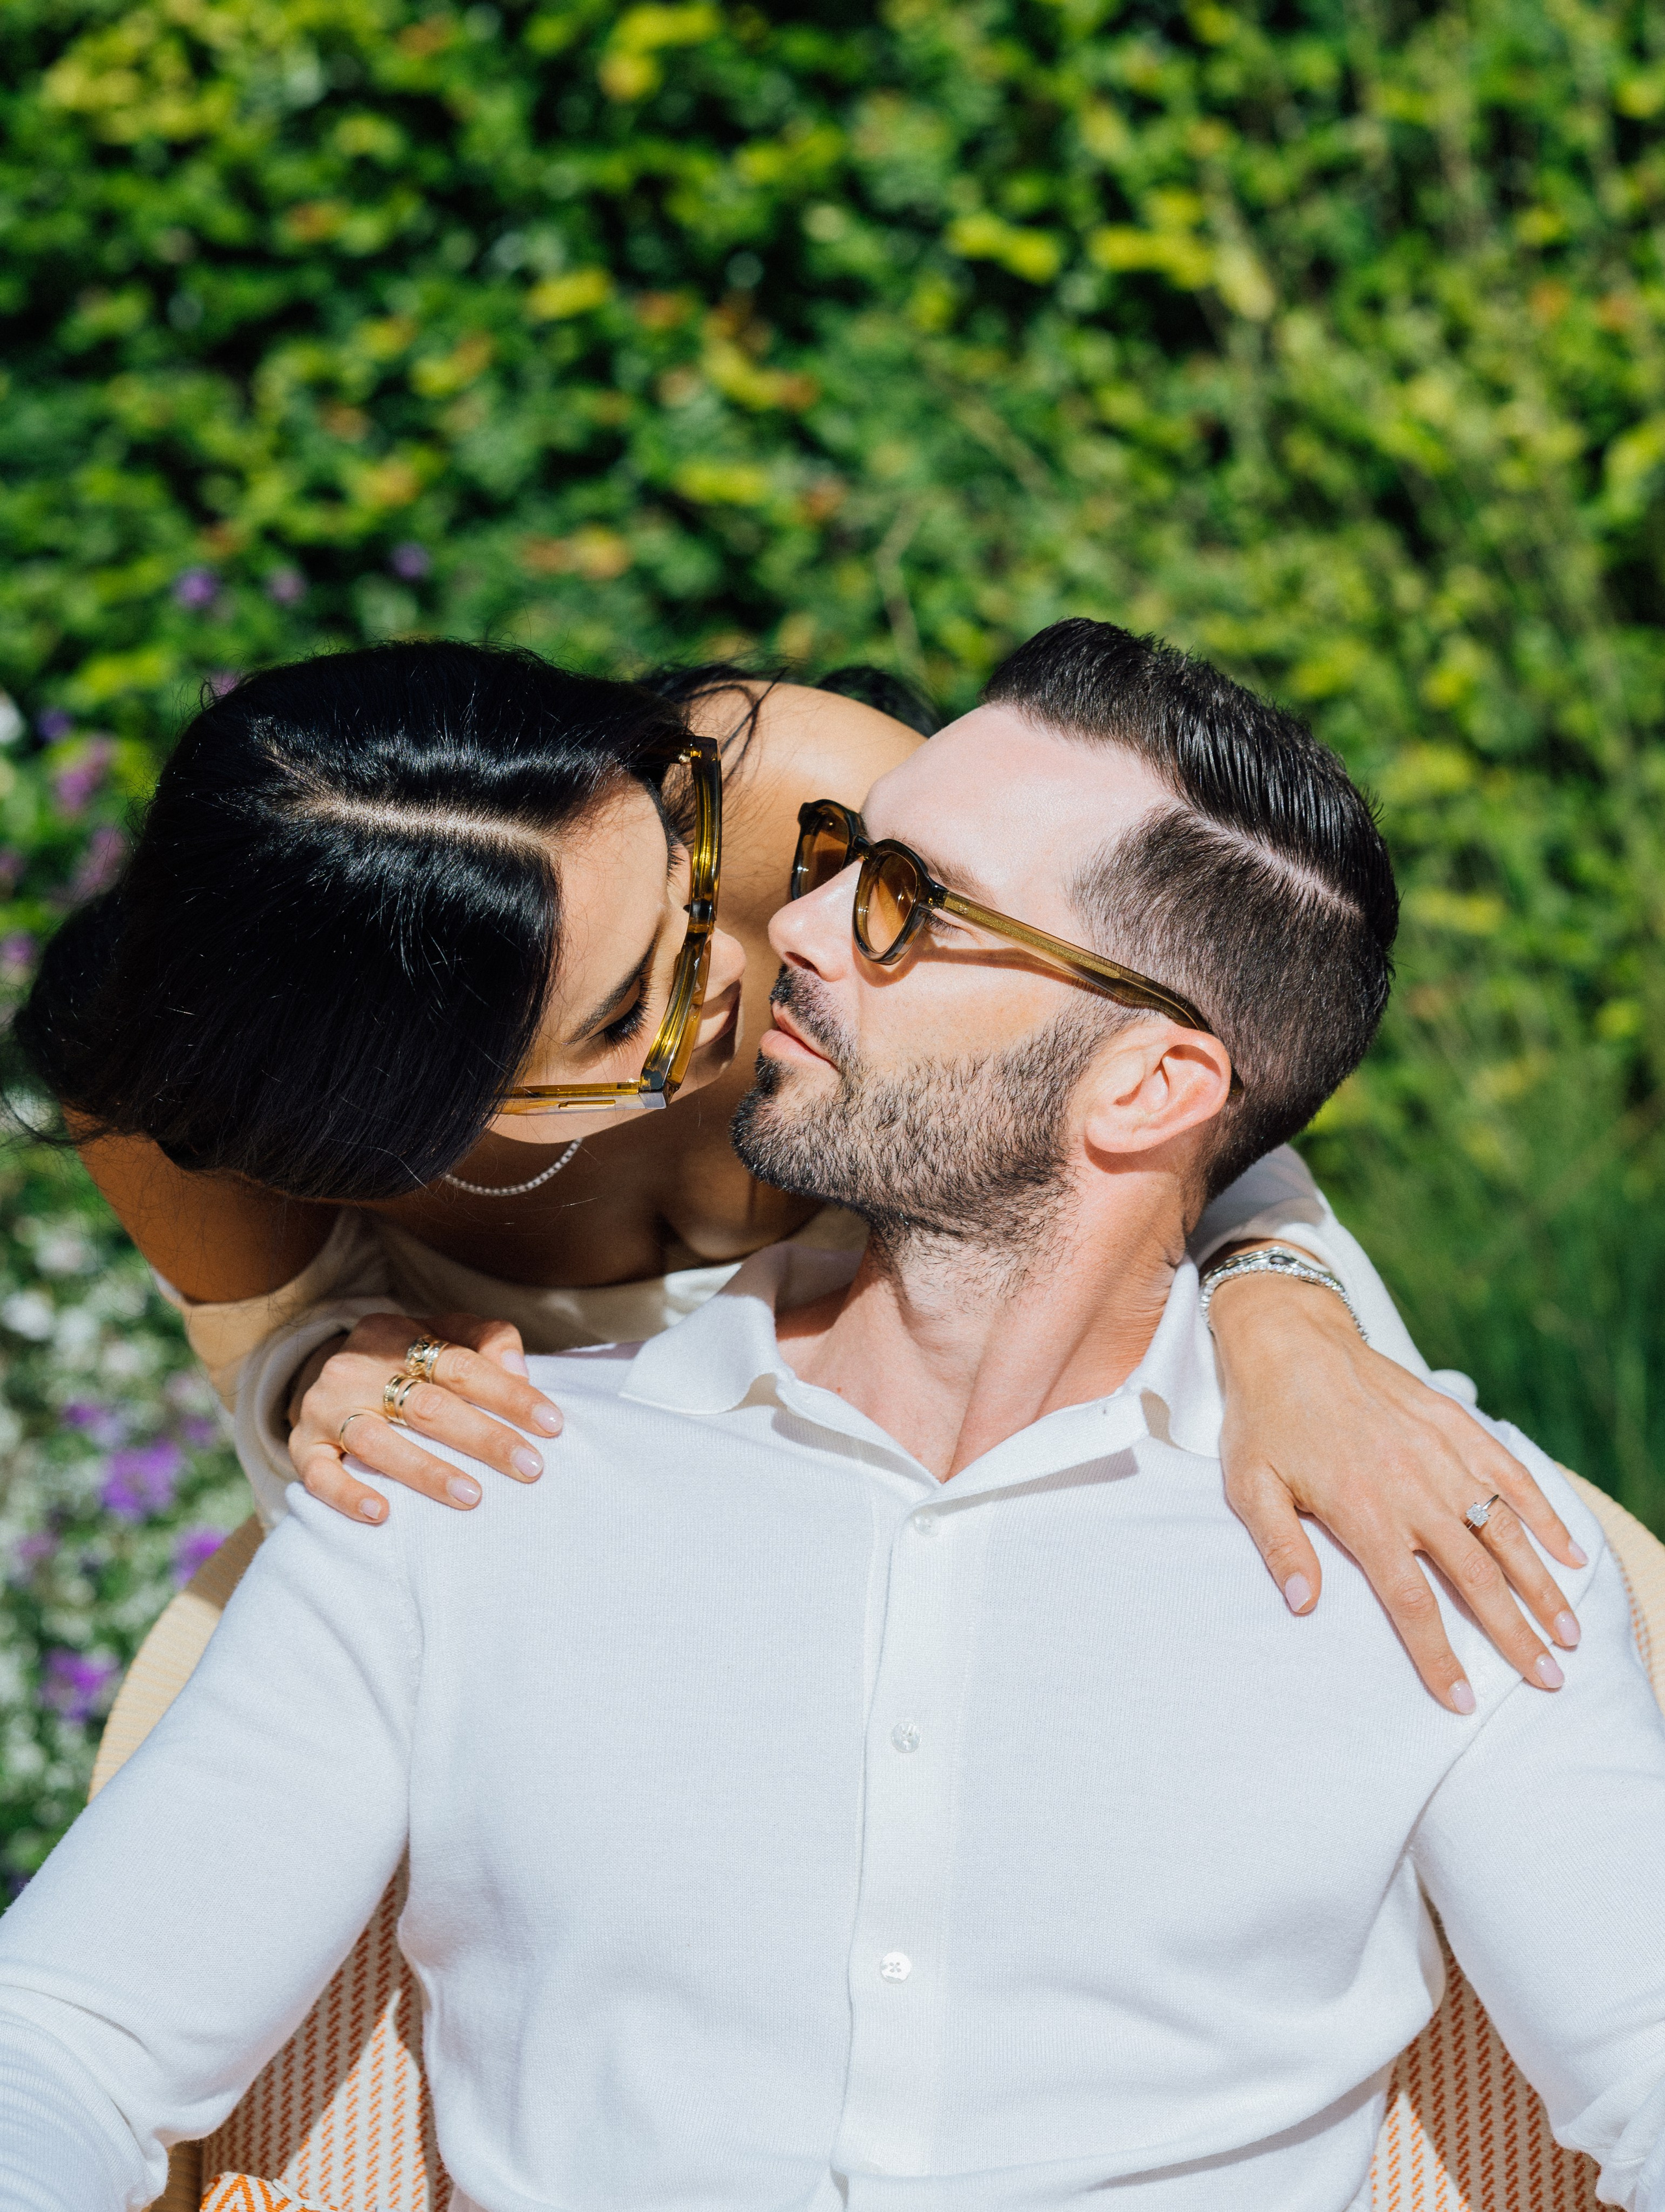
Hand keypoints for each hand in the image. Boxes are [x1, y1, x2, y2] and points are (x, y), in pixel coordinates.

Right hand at [287, 1311, 562, 1522]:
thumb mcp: (443, 1333)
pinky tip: (383, 1514)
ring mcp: (326, 1408)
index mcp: (397, 1335)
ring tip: (472, 1497)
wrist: (322, 1370)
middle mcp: (357, 1368)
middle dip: (484, 1439)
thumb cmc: (404, 1359)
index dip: (509, 1395)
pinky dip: (349, 1494)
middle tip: (529, 1467)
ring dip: (427, 1471)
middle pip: (428, 1405)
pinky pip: (319, 1475)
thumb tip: (520, 1371)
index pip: (462, 1364)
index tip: (551, 1424)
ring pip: (377, 1441)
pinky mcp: (304, 1446)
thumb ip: (487, 1339)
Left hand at [1209, 1272, 1587, 1713]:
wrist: (1290, 1335)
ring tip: (1568, 1632)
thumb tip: (1303, 1607)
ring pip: (1503, 1531)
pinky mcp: (1455, 1424)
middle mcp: (1412, 1487)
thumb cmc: (1264, 1416)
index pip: (1411, 1602)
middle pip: (1475, 1577)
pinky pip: (1509, 1474)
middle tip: (1546, 1680)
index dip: (1439, 1655)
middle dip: (1514, 1634)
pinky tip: (1567, 1550)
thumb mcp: (1249, 1484)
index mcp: (1361, 1510)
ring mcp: (1440, 1453)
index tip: (1461, 1699)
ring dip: (1541, 1584)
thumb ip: (1280, 1546)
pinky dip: (1542, 1513)